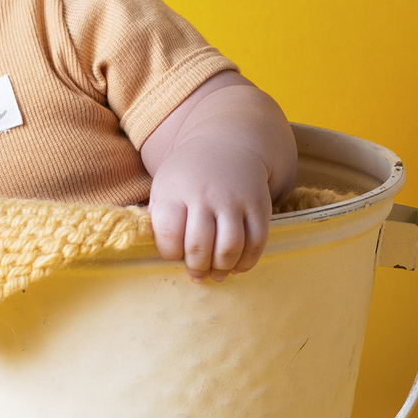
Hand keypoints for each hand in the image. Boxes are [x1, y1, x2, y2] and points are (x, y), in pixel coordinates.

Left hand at [140, 73, 296, 281]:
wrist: (226, 144)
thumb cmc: (188, 175)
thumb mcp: (164, 187)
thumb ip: (158, 219)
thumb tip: (159, 255)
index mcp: (175, 190)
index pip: (169, 231)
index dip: (169, 252)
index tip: (173, 253)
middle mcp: (205, 194)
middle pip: (199, 244)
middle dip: (196, 267)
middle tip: (196, 273)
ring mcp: (234, 200)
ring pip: (230, 247)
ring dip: (222, 268)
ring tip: (216, 272)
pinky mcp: (259, 205)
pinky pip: (257, 242)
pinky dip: (246, 261)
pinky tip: (236, 264)